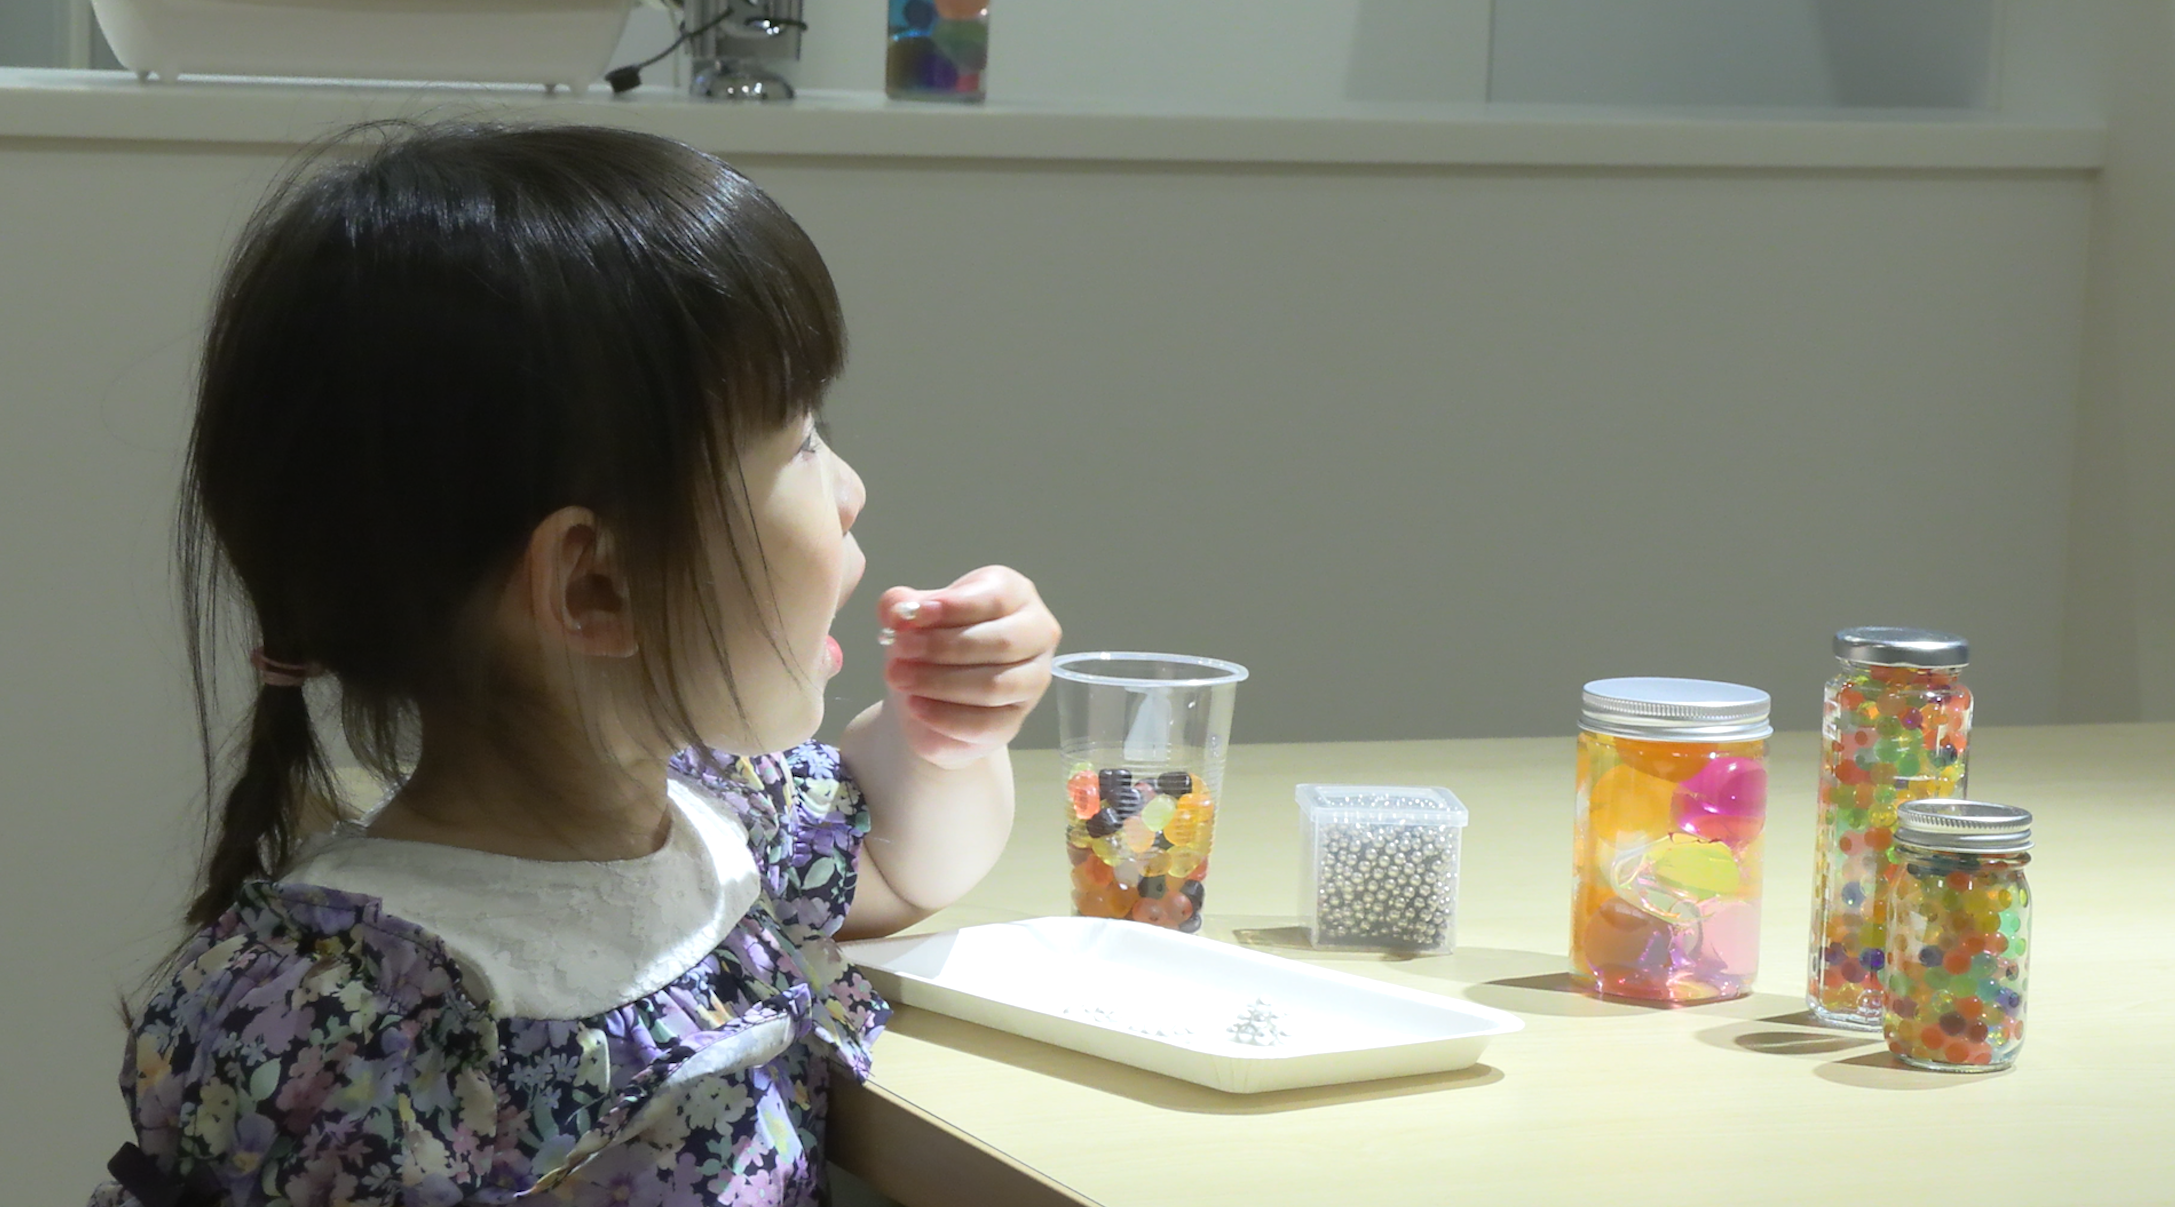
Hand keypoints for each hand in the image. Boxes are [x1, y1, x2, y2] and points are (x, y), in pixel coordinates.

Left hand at [879, 566, 1059, 767]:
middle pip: (1002, 642)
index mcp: (1015, 595)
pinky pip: (985, 723)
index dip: (954, 607)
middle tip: (899, 650)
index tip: (913, 615)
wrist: (929, 695)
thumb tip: (896, 610)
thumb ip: (900, 605)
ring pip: (995, 685)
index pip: (996, 598)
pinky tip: (915, 706)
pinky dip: (945, 717)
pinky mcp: (1014, 721)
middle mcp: (1036, 635)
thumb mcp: (912, 616)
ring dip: (940, 682)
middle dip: (944, 647)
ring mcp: (1032, 681)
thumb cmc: (932, 641)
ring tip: (899, 678)